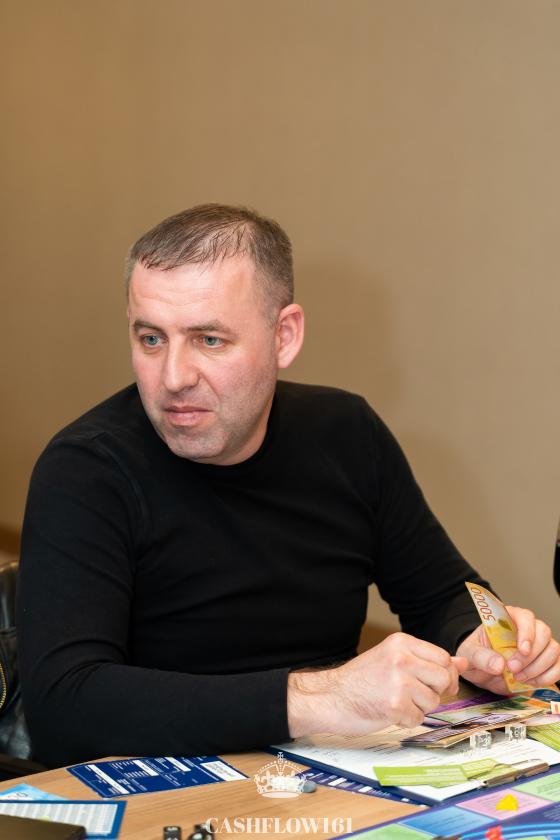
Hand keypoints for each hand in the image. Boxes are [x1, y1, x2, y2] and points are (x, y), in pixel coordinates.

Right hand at [287, 632, 467, 737]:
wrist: (331, 697)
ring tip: (396, 701)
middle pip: (443, 678)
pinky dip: (407, 720)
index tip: (438, 683)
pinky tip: (389, 711)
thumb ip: (426, 660)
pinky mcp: (394, 705)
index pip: (443, 657)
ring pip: (433, 700)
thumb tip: (462, 663)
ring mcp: (398, 682)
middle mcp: (401, 658)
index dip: (446, 674)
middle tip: (416, 695)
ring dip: (419, 707)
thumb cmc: (361, 680)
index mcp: (401, 643)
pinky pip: (418, 718)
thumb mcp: (393, 659)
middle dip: (435, 692)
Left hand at [456, 606, 559, 693]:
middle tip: (513, 670)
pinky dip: (547, 677)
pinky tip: (531, 682)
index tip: (522, 650)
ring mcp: (540, 643)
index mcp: (507, 617)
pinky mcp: (547, 660)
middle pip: (543, 633)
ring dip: (538, 668)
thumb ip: (480, 657)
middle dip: (531, 655)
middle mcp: (527, 627)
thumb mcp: (469, 654)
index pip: (525, 616)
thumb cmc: (476, 655)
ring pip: (554, 649)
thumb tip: (499, 664)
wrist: (481, 670)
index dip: (527, 632)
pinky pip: (559, 666)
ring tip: (518, 678)